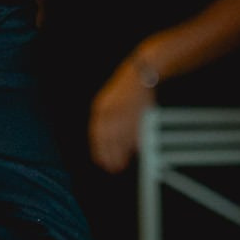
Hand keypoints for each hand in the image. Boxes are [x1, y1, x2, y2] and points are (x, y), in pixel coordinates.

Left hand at [88, 55, 155, 172]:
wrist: (143, 71)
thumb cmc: (128, 88)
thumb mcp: (111, 101)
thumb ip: (108, 118)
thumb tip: (108, 138)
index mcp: (101, 109)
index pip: (97, 135)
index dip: (99, 150)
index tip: (101, 162)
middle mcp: (110, 112)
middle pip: (107, 141)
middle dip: (110, 156)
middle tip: (113, 168)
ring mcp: (124, 113)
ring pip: (121, 140)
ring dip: (121, 154)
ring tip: (122, 164)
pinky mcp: (138, 114)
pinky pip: (135, 135)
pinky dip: (134, 145)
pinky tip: (135, 152)